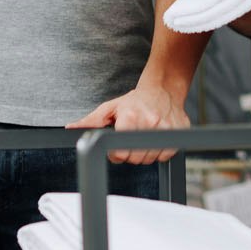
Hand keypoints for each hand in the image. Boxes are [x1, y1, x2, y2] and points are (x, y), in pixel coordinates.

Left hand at [66, 82, 188, 164]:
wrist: (162, 90)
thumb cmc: (134, 101)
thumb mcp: (110, 108)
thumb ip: (90, 121)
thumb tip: (71, 128)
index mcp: (130, 117)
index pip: (119, 153)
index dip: (115, 153)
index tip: (116, 147)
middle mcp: (149, 123)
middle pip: (135, 159)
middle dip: (129, 154)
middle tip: (130, 140)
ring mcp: (166, 129)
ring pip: (150, 159)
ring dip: (144, 153)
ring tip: (142, 137)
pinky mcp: (178, 134)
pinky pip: (164, 156)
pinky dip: (158, 152)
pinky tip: (154, 139)